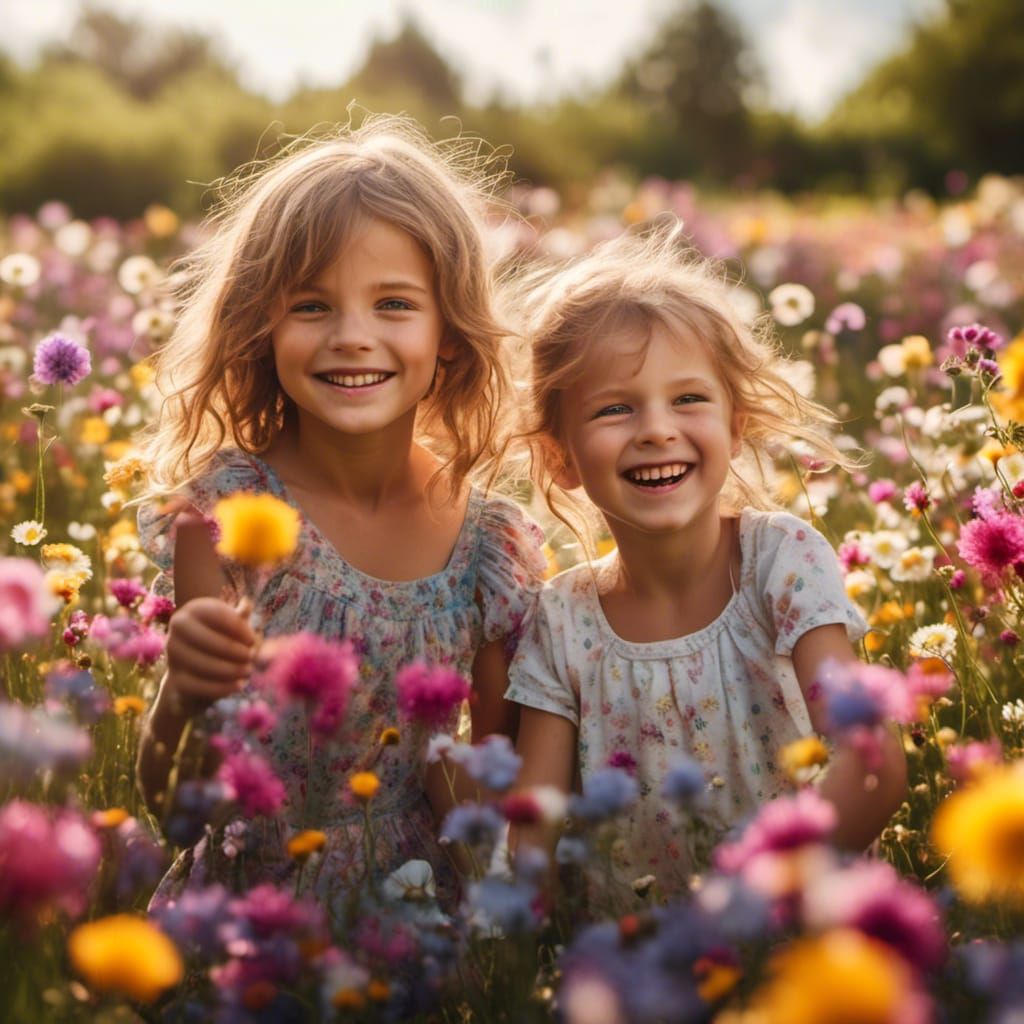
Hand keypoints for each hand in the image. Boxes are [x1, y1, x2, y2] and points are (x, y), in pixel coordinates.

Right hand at [164, 596, 255, 713]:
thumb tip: (247, 604)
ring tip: (247, 671)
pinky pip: (197, 685)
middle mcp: (178, 627)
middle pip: (207, 640)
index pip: (217, 614)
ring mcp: (173, 652)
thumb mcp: (232, 625)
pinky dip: (221, 687)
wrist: (198, 668)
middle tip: (251, 658)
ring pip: (201, 664)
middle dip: (234, 651)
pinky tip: (238, 685)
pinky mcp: (174, 677)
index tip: (252, 640)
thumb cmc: (222, 638)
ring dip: (230, 670)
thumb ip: (240, 616)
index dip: (238, 628)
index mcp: (194, 608)